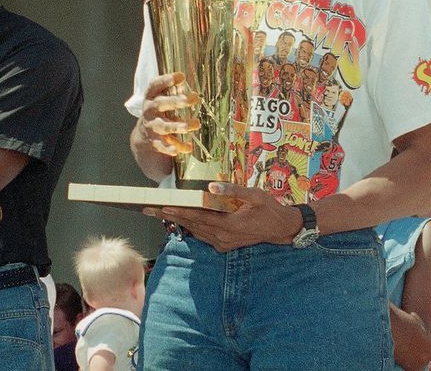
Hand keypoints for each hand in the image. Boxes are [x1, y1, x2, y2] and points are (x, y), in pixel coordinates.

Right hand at [137, 72, 199, 156]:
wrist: (143, 138)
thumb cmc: (158, 113)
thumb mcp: (161, 99)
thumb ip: (171, 90)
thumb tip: (182, 76)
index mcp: (150, 98)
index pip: (154, 86)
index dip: (165, 80)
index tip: (179, 76)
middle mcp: (149, 111)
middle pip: (160, 104)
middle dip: (176, 101)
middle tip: (192, 99)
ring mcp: (151, 127)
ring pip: (165, 126)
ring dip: (179, 125)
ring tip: (195, 124)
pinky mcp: (155, 142)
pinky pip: (165, 145)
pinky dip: (174, 147)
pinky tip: (187, 147)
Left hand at [146, 183, 301, 252]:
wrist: (282, 229)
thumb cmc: (269, 208)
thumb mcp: (255, 195)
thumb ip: (233, 190)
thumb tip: (211, 186)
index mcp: (227, 225)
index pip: (196, 217)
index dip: (178, 211)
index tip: (161, 206)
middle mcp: (221, 237)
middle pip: (190, 225)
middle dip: (169, 216)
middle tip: (149, 210)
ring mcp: (222, 242)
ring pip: (195, 231)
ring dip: (178, 221)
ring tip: (160, 212)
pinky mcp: (224, 244)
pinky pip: (203, 235)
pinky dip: (191, 227)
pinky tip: (183, 219)